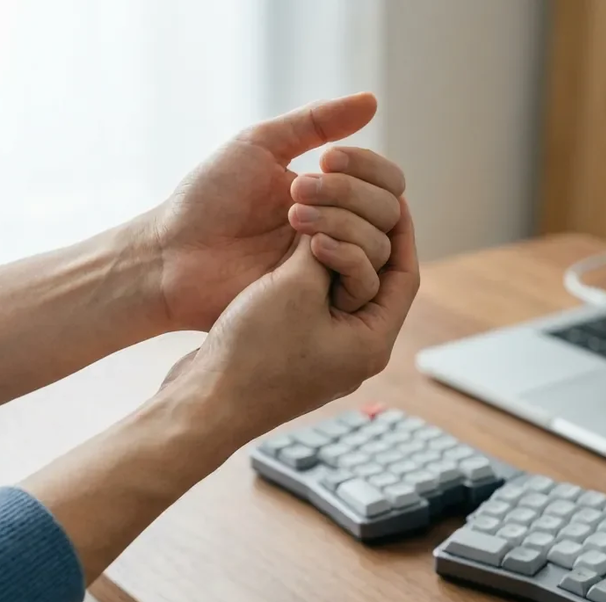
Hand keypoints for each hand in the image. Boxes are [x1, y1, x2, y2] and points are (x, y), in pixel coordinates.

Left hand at [145, 92, 403, 329]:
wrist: (173, 254)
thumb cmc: (207, 198)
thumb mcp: (260, 145)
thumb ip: (316, 123)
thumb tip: (372, 102)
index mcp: (329, 194)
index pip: (385, 181)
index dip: (368, 167)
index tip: (328, 160)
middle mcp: (337, 229)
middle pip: (388, 210)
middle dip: (349, 193)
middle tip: (296, 191)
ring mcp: (329, 266)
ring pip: (379, 244)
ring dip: (343, 220)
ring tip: (292, 217)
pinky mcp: (319, 299)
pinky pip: (360, 280)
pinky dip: (343, 254)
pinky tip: (310, 244)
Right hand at [162, 198, 417, 434]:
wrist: (202, 402)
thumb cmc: (252, 355)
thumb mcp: (295, 288)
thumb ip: (323, 248)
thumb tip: (333, 221)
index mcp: (370, 342)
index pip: (403, 275)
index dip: (399, 231)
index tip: (389, 195)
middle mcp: (353, 348)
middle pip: (374, 278)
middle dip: (357, 234)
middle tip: (340, 198)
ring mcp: (323, 350)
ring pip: (338, 285)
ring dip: (327, 248)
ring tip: (307, 218)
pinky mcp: (292, 347)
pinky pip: (311, 298)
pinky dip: (305, 269)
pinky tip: (289, 246)